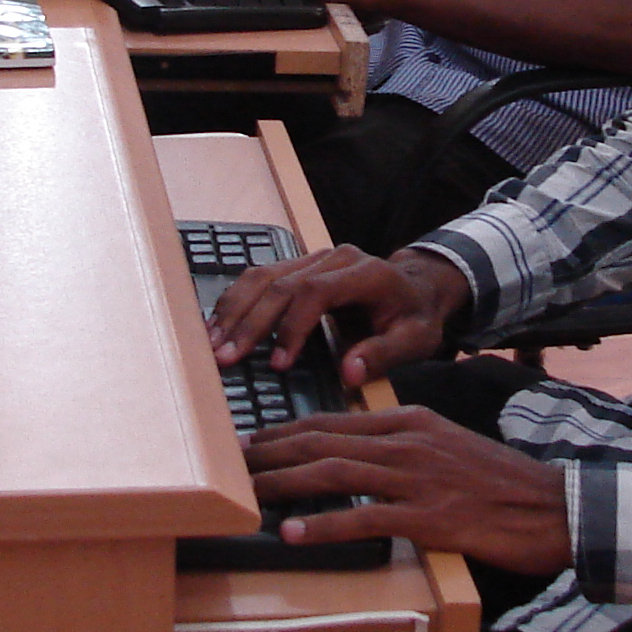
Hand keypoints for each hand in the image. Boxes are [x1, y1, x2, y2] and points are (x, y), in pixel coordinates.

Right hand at [208, 244, 469, 385]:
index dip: (291, 327)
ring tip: (213, 343)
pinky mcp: (300, 265)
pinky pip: (261, 277)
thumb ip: (383, 354)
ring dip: (235, 310)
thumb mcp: (415, 340)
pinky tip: (220, 325)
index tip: (278, 364)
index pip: (314, 293)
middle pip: (280, 284)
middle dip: (250, 323)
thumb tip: (349, 372)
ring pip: (263, 276)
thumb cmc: (416, 316)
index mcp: (365, 273)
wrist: (417, 287)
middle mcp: (334, 258)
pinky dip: (237, 300)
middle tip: (226, 358)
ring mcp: (314, 258)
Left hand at [247, 407, 570, 574]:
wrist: (553, 506)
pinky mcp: (427, 516)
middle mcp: (406, 441)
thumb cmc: (499, 482)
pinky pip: (363, 518)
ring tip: (245, 495)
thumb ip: (402, 445)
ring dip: (282, 484)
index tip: (250, 441)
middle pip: (321, 441)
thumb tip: (358, 455)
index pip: (331, 421)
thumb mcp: (446, 446)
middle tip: (230, 464)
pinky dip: (323, 525)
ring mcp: (416, 478)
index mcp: (408, 421)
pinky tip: (293, 532)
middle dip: (269, 452)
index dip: (284, 432)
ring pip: (333, 472)